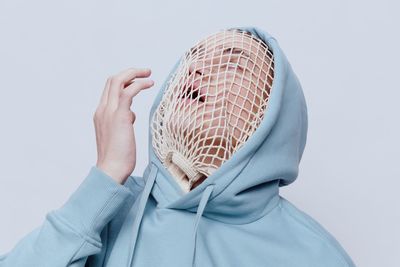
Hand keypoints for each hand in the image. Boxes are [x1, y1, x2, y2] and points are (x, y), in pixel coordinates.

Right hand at [93, 68, 153, 183]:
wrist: (112, 170)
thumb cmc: (117, 157)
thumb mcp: (119, 134)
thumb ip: (123, 121)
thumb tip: (131, 114)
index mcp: (101, 113)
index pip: (109, 88)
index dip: (124, 81)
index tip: (137, 81)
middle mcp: (102, 109)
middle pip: (112, 80)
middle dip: (130, 72)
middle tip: (145, 72)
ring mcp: (109, 112)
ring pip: (118, 81)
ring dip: (135, 74)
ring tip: (149, 75)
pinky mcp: (119, 116)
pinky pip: (128, 91)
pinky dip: (139, 84)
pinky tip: (150, 84)